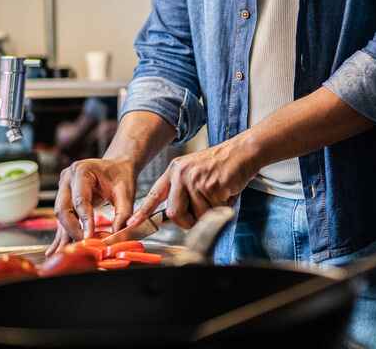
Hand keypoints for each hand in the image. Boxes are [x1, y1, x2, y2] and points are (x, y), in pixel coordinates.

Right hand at [47, 156, 136, 255]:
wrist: (116, 166)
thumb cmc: (121, 176)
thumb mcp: (126, 192)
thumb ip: (123, 213)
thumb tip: (116, 235)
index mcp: (82, 170)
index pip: (80, 200)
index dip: (84, 221)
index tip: (89, 237)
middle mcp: (67, 178)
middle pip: (63, 209)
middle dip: (73, 230)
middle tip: (84, 245)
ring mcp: (63, 188)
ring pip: (60, 216)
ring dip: (66, 234)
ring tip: (69, 252)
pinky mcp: (63, 199)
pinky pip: (63, 218)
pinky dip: (64, 233)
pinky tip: (58, 248)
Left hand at [126, 137, 259, 229]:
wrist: (243, 151)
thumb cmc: (221, 165)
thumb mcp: (194, 171)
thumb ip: (182, 190)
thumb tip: (175, 215)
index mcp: (175, 170)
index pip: (154, 194)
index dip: (143, 212)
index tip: (132, 223)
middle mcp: (181, 174)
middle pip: (174, 213)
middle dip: (187, 220)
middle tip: (200, 214)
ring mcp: (195, 180)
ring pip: (196, 215)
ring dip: (209, 213)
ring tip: (218, 195)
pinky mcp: (211, 186)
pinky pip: (212, 211)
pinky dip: (221, 208)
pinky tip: (226, 192)